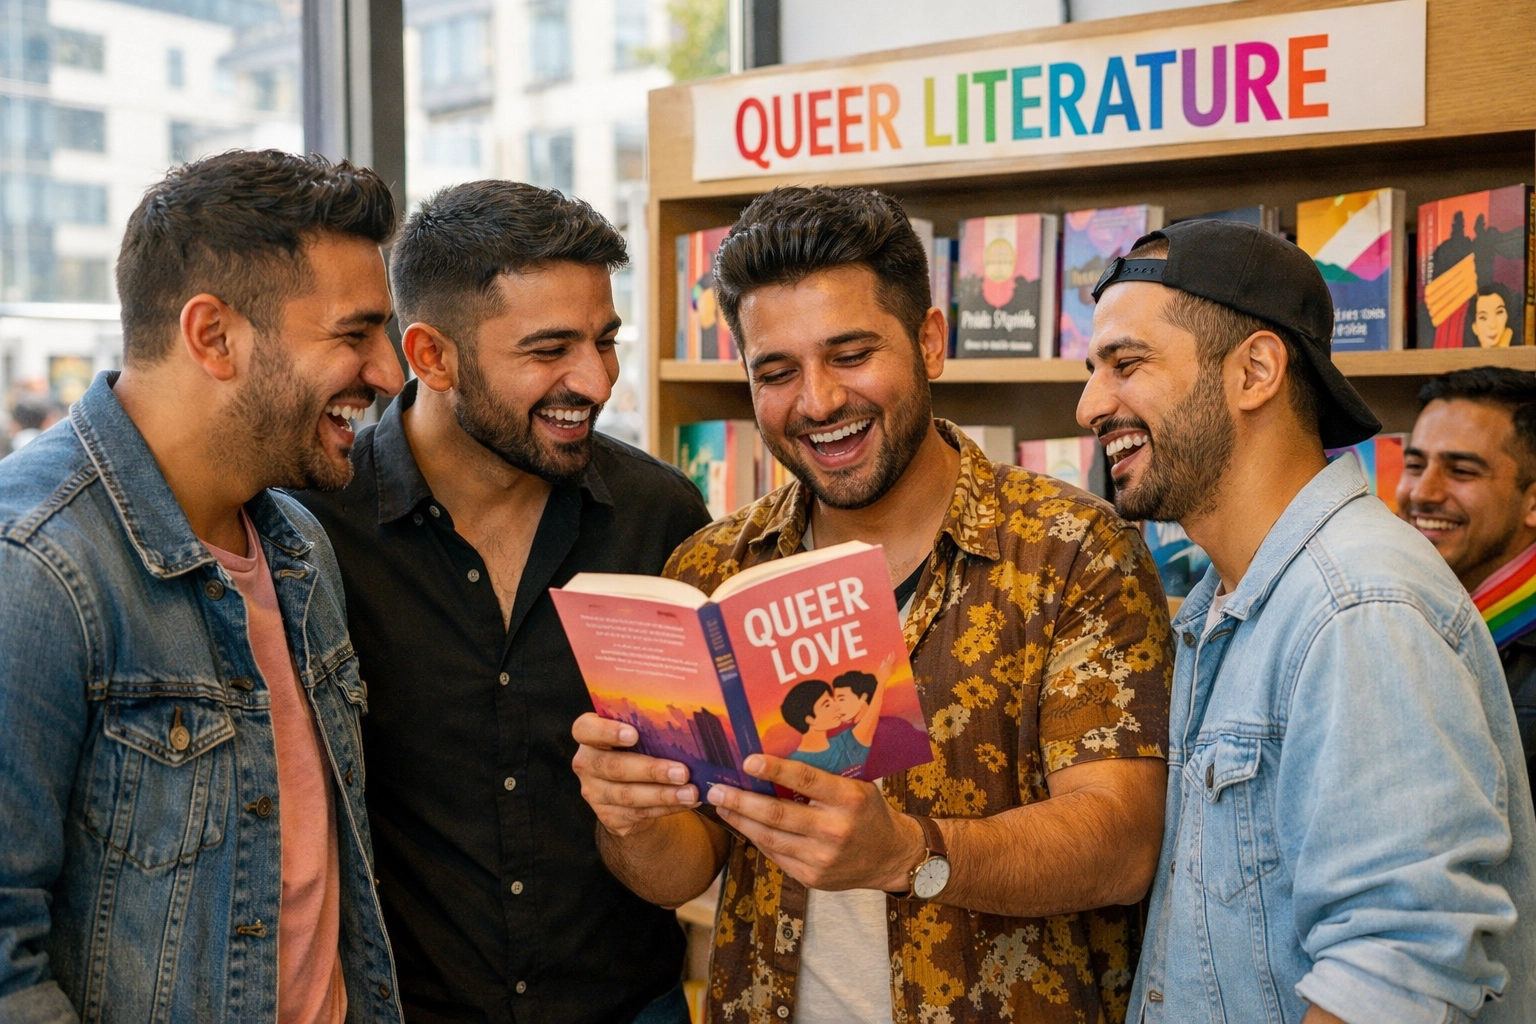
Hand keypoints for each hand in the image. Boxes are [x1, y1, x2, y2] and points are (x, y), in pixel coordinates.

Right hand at [571, 712, 700, 836]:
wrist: (629, 788)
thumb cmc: (639, 747)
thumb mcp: (639, 733)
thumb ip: (648, 726)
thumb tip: (687, 722)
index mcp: (589, 735)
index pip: (585, 729)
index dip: (607, 731)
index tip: (634, 734)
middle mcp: (586, 763)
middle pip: (613, 767)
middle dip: (651, 770)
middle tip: (682, 772)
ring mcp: (594, 792)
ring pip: (628, 795)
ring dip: (663, 795)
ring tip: (691, 792)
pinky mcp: (608, 816)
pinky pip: (639, 813)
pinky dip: (666, 808)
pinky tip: (687, 802)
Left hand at [707, 753, 925, 890]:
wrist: (891, 857)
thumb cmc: (869, 812)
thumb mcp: (857, 786)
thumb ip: (824, 778)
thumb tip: (777, 757)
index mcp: (849, 799)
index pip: (807, 780)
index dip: (775, 770)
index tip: (747, 761)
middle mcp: (835, 829)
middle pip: (779, 813)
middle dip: (742, 801)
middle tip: (716, 789)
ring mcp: (822, 857)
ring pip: (771, 837)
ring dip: (741, 820)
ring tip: (721, 805)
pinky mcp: (813, 877)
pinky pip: (776, 855)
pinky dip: (756, 838)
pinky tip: (742, 824)